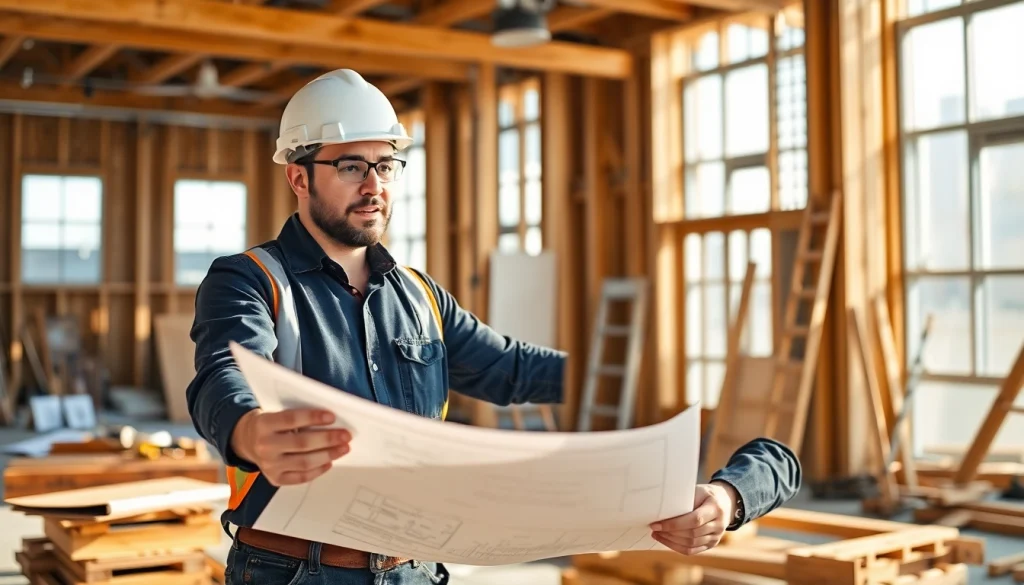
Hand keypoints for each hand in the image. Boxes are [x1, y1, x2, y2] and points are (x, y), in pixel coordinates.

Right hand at [231, 408, 350, 485]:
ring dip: (328, 455)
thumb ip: (296, 415)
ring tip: (343, 448)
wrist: (246, 441)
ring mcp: (269, 466)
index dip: (313, 418)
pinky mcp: (275, 479)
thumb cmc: (269, 423)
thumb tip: (329, 419)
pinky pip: (301, 477)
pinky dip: (318, 470)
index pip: (291, 419)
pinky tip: (329, 462)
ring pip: (304, 462)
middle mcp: (264, 447)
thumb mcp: (275, 411)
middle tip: (346, 435)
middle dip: (327, 439)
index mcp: (263, 424)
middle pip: (301, 443)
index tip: (332, 416)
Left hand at [649, 481, 738, 554]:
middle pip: (692, 534)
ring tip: (657, 534)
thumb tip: (661, 510)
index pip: (695, 520)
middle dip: (670, 533)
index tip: (657, 524)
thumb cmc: (706, 495)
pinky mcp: (712, 544)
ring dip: (671, 541)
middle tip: (654, 529)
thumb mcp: (698, 491)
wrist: (725, 502)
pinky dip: (677, 547)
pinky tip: (666, 541)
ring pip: (691, 544)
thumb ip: (683, 500)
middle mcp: (719, 525)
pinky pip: (692, 551)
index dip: (674, 524)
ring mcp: (716, 537)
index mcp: (715, 508)